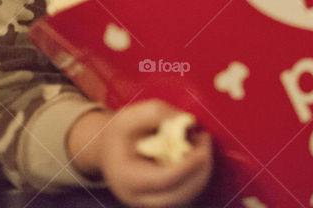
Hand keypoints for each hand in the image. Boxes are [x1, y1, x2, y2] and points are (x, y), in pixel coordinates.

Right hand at [68, 100, 212, 206]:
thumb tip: (187, 121)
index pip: (164, 180)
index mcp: (127, 178)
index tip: (203, 147)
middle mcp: (138, 197)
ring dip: (201, 170)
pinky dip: (197, 174)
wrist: (108, 150)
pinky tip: (195, 152)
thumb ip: (158, 114)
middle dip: (200, 168)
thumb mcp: (131, 116)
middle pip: (180, 194)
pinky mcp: (162, 200)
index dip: (188, 165)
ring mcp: (151, 203)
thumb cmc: (120, 133)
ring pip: (187, 196)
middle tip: (205, 139)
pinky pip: (187, 192)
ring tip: (200, 142)